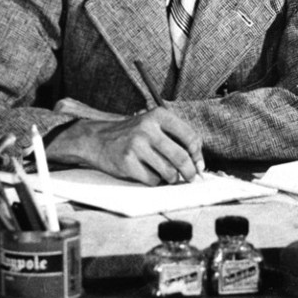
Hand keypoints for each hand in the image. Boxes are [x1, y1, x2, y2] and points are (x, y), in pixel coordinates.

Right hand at [47, 108, 203, 185]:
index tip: (199, 166)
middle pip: (181, 157)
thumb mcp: (154, 126)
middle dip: (189, 172)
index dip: (198, 155)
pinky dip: (154, 181)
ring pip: (168, 172)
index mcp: (159, 115)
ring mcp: (136, 144)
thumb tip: (198, 163)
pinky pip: (152, 180)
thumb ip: (176, 138)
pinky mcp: (127, 162)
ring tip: (165, 174)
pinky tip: (148, 174)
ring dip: (170, 178)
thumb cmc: (133, 135)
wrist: (98, 139)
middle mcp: (148, 127)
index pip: (190, 137)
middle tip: (190, 178)